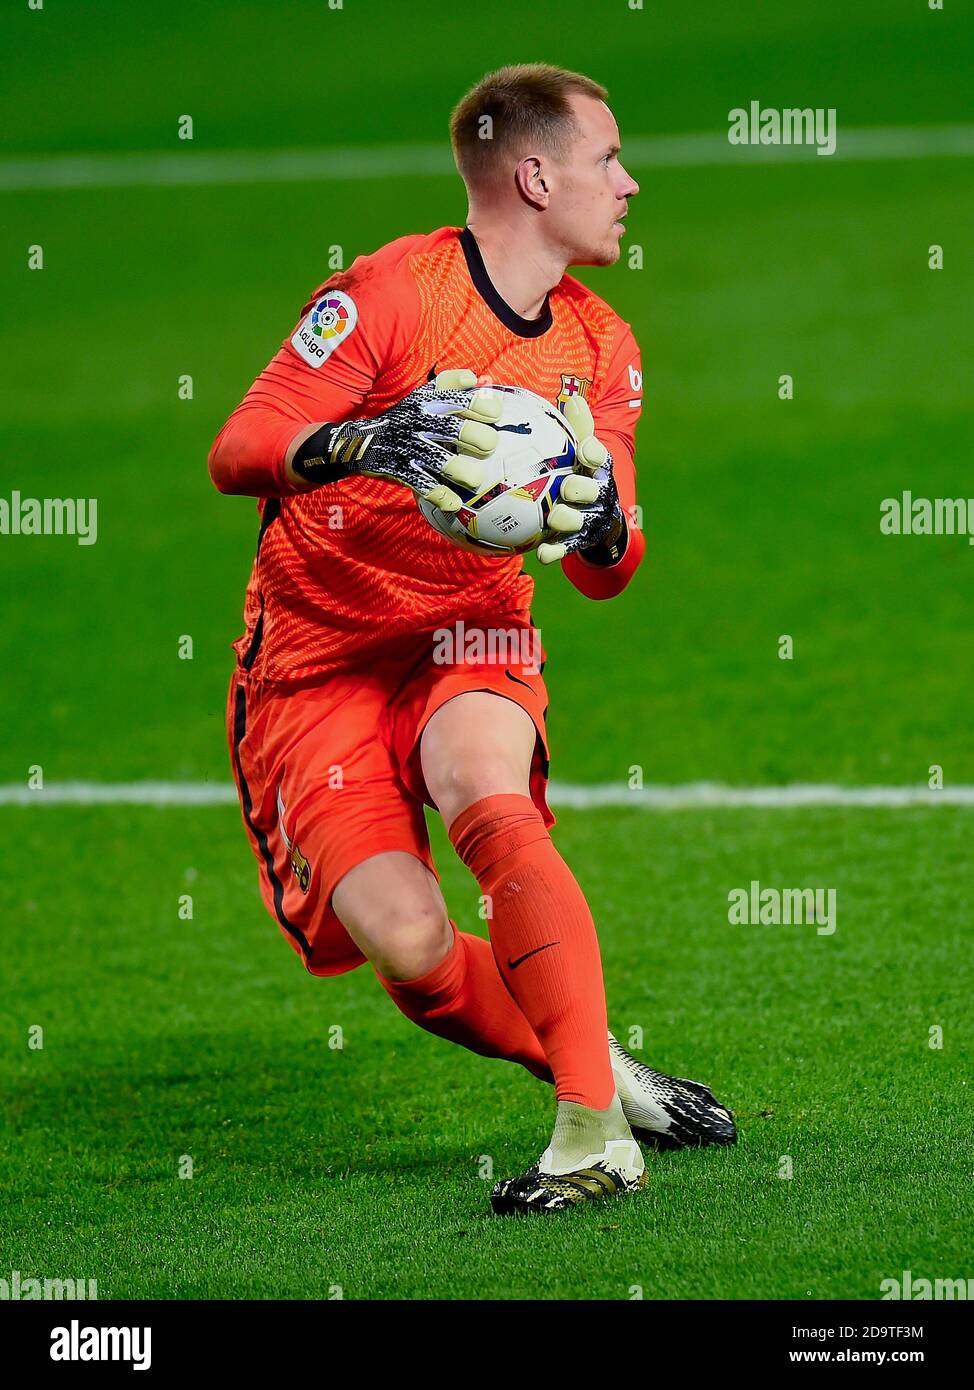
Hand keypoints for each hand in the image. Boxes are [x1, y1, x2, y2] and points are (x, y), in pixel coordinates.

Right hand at [289, 369, 499, 508]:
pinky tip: (454, 502)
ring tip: (474, 478)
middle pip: (455, 430)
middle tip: (488, 446)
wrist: (360, 442)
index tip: (495, 412)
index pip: (454, 393)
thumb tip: (484, 380)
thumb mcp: (423, 399)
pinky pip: (422, 484)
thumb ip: (454, 389)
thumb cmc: (405, 420)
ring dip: (464, 471)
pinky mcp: (398, 469)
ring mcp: (407, 446)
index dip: (479, 402)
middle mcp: (417, 421)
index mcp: (425, 400)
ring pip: (441, 461)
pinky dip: (441, 495)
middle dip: (479, 439)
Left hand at [536, 397, 627, 564]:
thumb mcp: (584, 452)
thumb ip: (579, 428)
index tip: (584, 448)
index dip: (592, 452)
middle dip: (580, 488)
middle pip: (591, 490)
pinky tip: (542, 556)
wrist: (601, 520)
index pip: (598, 456)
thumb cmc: (583, 475)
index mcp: (598, 468)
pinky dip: (556, 552)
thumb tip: (573, 399)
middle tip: (567, 487)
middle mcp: (599, 493)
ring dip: (567, 518)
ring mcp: (592, 519)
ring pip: (579, 520)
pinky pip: (568, 548)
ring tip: (554, 518)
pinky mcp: (582, 541)